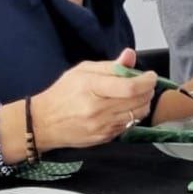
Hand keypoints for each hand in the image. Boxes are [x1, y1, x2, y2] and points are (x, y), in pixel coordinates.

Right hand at [32, 49, 156, 150]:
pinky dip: (133, 115)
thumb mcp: (83, 71)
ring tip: (136, 95)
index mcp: (92, 88)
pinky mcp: (104, 138)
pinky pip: (129, 126)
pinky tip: (125, 108)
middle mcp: (98, 110)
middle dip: (149, 90)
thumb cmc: (63, 92)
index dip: (147, 81)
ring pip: (138, 115)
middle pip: (139, 101)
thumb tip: (130, 55)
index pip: (131, 87)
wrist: (42, 123)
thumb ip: (110, 65)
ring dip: (144, 103)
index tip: (150, 76)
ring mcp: (102, 126)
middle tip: (146, 84)